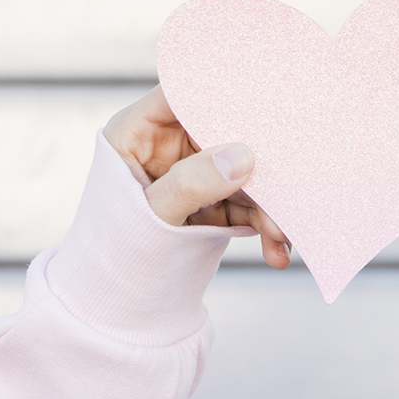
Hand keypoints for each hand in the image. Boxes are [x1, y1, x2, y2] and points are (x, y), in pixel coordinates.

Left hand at [103, 88, 291, 267]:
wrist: (115, 306)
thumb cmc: (113, 254)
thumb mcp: (148, 218)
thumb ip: (190, 185)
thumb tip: (242, 156)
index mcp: (135, 132)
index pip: (180, 94)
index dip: (219, 92)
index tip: (261, 99)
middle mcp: (165, 146)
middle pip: (221, 134)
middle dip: (255, 164)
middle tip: (285, 184)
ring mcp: (191, 173)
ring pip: (239, 173)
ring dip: (266, 204)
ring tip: (282, 234)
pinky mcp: (210, 201)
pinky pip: (244, 203)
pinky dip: (263, 224)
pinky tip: (276, 249)